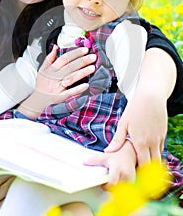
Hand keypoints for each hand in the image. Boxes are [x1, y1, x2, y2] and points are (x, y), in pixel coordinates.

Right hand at [17, 45, 95, 117]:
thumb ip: (49, 58)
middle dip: (82, 61)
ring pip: (71, 78)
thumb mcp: (42, 70)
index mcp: (50, 70)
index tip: (85, 50)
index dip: (75, 53)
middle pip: (70, 67)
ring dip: (82, 72)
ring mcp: (57, 88)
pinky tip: (86, 85)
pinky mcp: (60, 97)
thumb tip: (55, 46)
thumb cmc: (42, 85)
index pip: (64, 59)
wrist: (38, 101)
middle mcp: (54, 78)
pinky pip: (70, 92)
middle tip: (93, 56)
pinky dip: (78, 89)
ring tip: (92, 67)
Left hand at [85, 140, 135, 187]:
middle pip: (117, 189)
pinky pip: (127, 190)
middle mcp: (126, 174)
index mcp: (117, 168)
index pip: (112, 182)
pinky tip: (120, 186)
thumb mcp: (105, 156)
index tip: (103, 186)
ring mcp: (131, 179)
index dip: (107, 187)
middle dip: (111, 190)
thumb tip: (84, 162)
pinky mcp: (134, 183)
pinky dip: (123, 191)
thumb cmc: (116, 156)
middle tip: (108, 187)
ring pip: (123, 191)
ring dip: (117, 191)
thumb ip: (94, 160)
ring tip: (114, 185)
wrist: (130, 154)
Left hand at [105, 48, 174, 165]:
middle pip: (152, 165)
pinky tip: (148, 152)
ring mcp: (159, 138)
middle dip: (146, 172)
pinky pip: (161, 148)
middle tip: (138, 175)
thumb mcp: (123, 123)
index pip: (142, 165)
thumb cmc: (135, 108)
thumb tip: (108, 151)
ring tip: (142, 165)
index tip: (132, 177)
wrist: (151, 96)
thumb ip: (117, 139)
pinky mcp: (163, 133)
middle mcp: (152, 143)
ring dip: (152, 162)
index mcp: (140, 142)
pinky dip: (156, 152)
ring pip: (158, 157)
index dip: (138, 173)